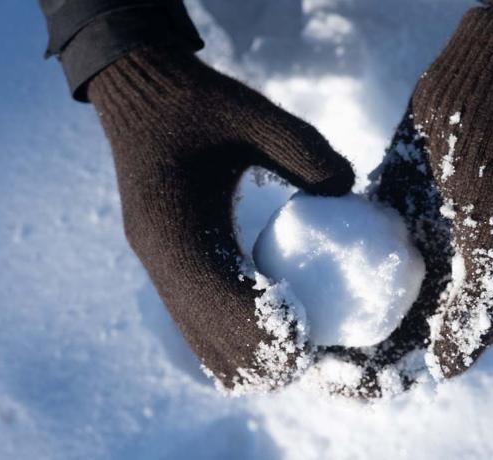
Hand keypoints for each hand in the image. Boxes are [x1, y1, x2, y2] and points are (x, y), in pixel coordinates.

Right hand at [88, 46, 354, 391]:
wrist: (142, 98)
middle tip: (308, 361)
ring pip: (194, 337)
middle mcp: (158, 256)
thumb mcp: (253, 113)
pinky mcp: (163, 263)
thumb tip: (349, 191)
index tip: (307, 346)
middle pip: (205, 335)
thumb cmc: (199, 104)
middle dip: (256, 358)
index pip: (218, 301)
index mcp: (173, 224)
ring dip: (240, 356)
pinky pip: (190, 320)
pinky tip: (261, 338)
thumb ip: (304, 150)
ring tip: (290, 360)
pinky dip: (224, 339)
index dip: (262, 331)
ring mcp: (155, 264)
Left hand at [314, 7, 492, 396]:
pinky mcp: (381, 210)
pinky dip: (324, 261)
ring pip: (359, 292)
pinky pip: (347, 246)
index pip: (416, 356)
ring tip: (287, 319)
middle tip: (300, 356)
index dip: (379, 378)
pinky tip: (289, 268)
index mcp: (462, 296)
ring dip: (328, 311)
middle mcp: (432, 276)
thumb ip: (479, 308)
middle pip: (381, 330)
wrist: (485, 97)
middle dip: (344, 352)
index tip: (337, 381)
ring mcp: (404, 243)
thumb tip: (442, 371)